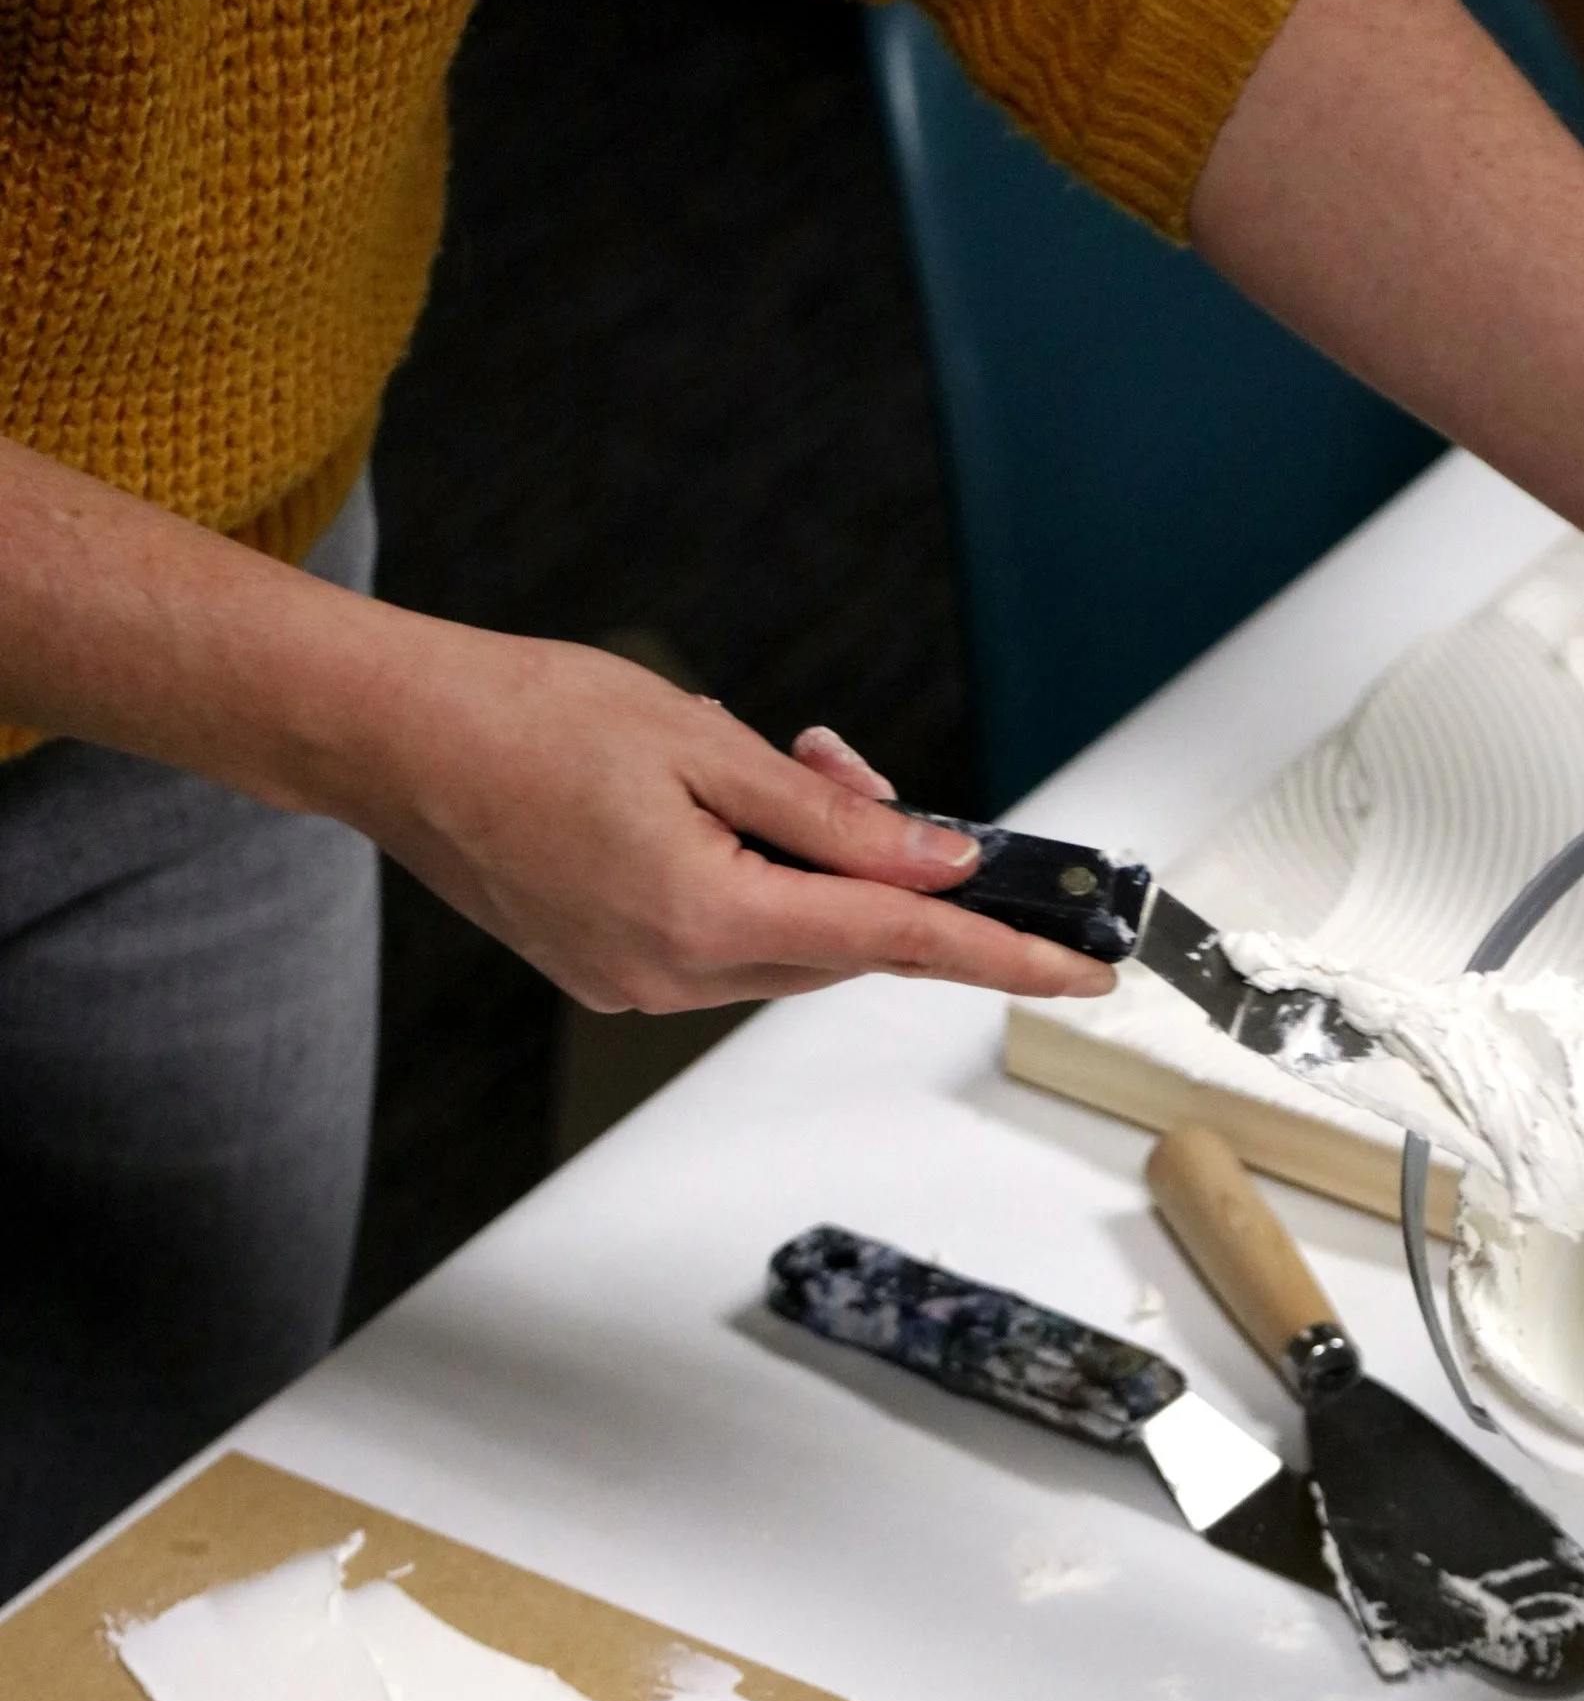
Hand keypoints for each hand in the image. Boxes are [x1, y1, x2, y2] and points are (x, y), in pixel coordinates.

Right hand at [333, 626, 1115, 1015]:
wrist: (388, 735)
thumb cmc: (520, 714)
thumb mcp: (703, 742)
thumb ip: (832, 813)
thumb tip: (935, 858)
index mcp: (703, 915)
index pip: (894, 944)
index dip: (999, 954)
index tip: (1078, 969)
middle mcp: (671, 976)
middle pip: (840, 945)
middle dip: (879, 868)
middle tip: (849, 768)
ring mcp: (635, 985)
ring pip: (784, 943)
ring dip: (810, 869)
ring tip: (772, 765)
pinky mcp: (609, 972)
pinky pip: (723, 940)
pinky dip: (752, 883)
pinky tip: (717, 812)